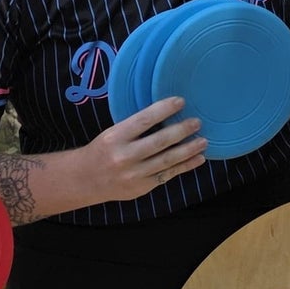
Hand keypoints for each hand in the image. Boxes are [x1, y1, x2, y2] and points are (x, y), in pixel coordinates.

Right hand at [70, 96, 207, 204]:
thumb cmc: (102, 151)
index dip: (163, 109)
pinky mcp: (142, 187)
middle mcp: (125, 156)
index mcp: (115, 137)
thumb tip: (165, 112)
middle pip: (159, 142)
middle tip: (197, 122)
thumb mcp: (112, 134)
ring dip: (188, 150)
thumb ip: (134, 127)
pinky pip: (168, 175)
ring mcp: (134, 174)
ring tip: (203, 141)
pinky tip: (198, 159)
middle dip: (181, 130)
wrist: (86, 180)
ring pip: (167, 160)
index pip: (143, 120)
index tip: (180, 101)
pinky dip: (185, 166)